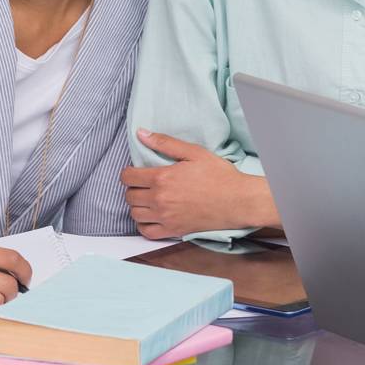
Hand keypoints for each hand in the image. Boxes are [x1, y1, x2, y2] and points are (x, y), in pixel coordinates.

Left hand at [122, 130, 275, 236]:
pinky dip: (143, 224)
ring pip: (134, 213)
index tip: (136, 171)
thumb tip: (141, 134)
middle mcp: (159, 199)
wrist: (237, 201)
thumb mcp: (194, 152)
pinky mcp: (172, 231)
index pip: (128, 177)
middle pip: (129, 195)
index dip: (128, 172)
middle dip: (133, 187)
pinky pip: (146, 231)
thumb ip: (165, 143)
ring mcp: (165, 217)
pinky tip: (152, 215)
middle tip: (144, 183)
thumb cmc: (218, 175)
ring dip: (137, 205)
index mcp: (162, 178)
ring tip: (149, 198)